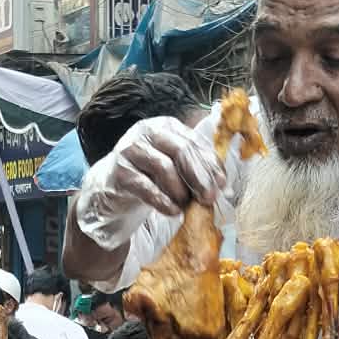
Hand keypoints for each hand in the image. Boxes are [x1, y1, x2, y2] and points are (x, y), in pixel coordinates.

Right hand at [75, 116, 223, 250]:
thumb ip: (198, 172)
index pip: (194, 142)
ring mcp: (129, 149)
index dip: (210, 165)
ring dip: (180, 190)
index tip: (223, 186)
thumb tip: (226, 189)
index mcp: (166, 126)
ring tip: (186, 206)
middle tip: (209, 199)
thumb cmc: (149, 176)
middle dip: (199, 177)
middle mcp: (147, 131)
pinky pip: (144, 186)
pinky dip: (162, 201)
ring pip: (164, 167)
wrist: (112, 189)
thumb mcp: (175, 169)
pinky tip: (173, 212)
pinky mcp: (118, 171)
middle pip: (181, 151)